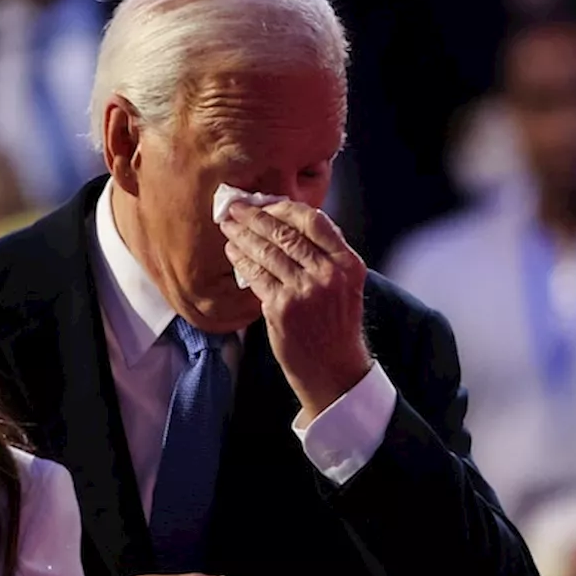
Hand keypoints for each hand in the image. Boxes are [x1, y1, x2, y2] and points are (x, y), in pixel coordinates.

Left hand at [221, 200, 371, 420]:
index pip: (314, 220)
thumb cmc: (335, 325)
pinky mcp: (282, 308)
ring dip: (242, 236)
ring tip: (228, 227)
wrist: (334, 370)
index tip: (265, 204)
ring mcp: (305, 291)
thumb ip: (324, 256)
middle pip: (285, 233)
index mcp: (348, 263)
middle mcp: (329, 274)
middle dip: (255, 217)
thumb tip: (287, 222)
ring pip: (266, 251)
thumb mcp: (344, 285)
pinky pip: (255, 275)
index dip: (284, 208)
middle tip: (235, 208)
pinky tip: (232, 253)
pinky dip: (241, 260)